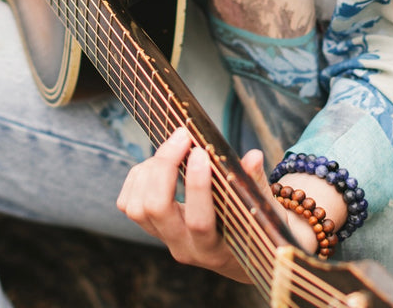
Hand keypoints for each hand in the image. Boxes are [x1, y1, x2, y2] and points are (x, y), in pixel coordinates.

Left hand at [117, 127, 268, 282]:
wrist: (242, 256)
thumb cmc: (256, 229)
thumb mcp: (264, 211)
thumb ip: (255, 185)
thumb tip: (253, 156)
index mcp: (216, 248)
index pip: (199, 221)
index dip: (197, 186)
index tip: (201, 151)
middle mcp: (185, 248)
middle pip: (156, 208)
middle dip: (165, 166)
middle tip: (183, 136)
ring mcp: (165, 240)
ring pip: (137, 207)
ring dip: (150, 170)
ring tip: (173, 148)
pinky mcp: (152, 231)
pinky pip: (128, 204)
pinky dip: (137, 177)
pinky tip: (159, 163)